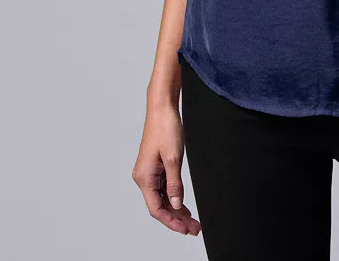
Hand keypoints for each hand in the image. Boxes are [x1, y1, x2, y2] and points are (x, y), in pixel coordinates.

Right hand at [132, 100, 201, 235]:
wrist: (162, 108)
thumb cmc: (165, 128)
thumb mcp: (173, 158)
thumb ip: (175, 183)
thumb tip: (176, 204)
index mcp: (144, 177)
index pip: (156, 208)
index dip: (171, 221)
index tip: (185, 230)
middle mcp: (144, 177)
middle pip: (160, 205)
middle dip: (176, 219)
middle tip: (194, 228)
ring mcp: (149, 172)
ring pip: (163, 197)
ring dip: (176, 209)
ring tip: (192, 221)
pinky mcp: (155, 166)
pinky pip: (164, 187)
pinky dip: (174, 197)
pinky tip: (183, 205)